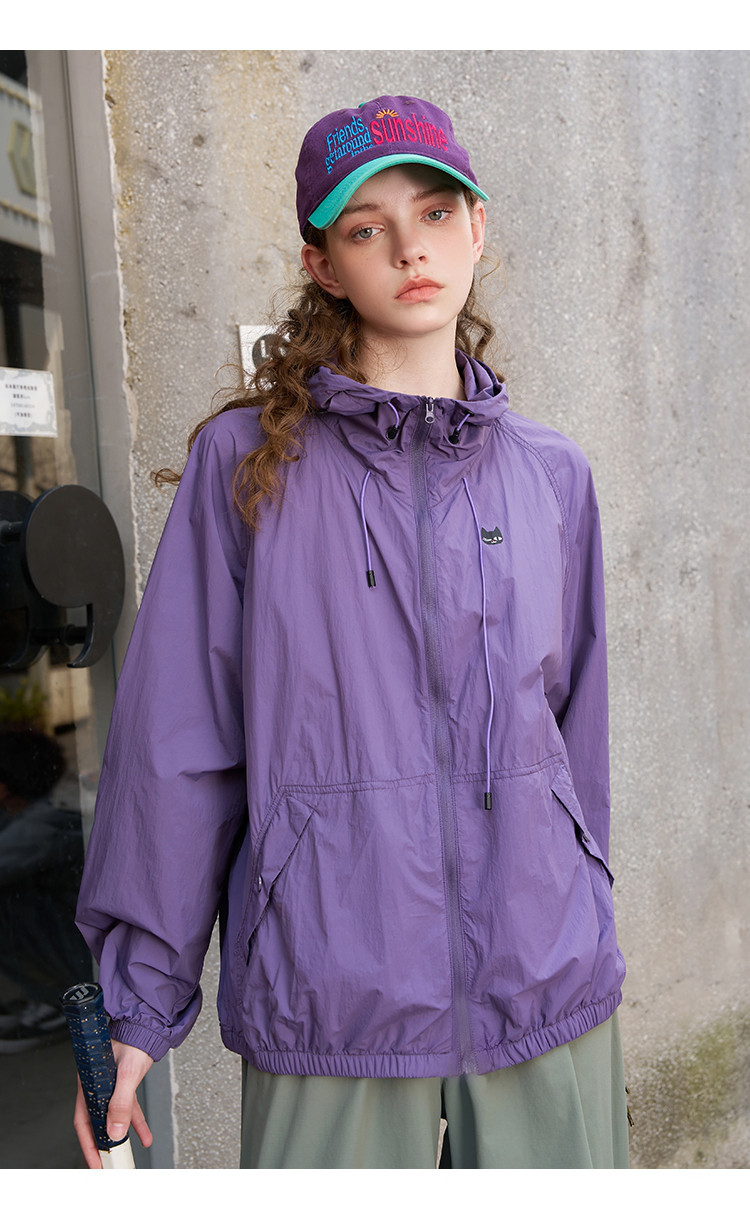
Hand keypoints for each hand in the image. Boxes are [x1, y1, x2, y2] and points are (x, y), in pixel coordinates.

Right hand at [74, 1039, 153, 1168]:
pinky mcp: (124, 1084)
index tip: (96, 1164)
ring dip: (122, 1137)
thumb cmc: (132, 1040)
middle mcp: (97, 1087)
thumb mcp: (128, 1074)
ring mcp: (110, 1086)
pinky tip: (145, 1135)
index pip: (84, 1122)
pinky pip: (128, 1110)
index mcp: (90, 1084)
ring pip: (113, 1119)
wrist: (146, 1024)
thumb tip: (116, 1131)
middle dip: (104, 1146)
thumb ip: (122, 1103)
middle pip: (97, 1124)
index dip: (89, 1145)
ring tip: (129, 1154)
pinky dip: (137, 1123)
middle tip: (111, 1165)